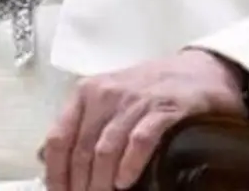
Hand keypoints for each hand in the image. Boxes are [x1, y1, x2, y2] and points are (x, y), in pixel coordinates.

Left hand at [42, 49, 245, 190]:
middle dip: (80, 184)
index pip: (58, 138)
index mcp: (87, 92)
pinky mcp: (164, 108)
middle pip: (81, 149)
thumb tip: (47, 158)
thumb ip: (82, 124)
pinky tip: (125, 181)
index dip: (56, 173)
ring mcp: (135, 100)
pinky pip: (139, 140)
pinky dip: (129, 165)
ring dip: (101, 181)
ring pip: (106, 148)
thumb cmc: (151, 88)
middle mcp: (106, 93)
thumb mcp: (109, 98)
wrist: (201, 69)